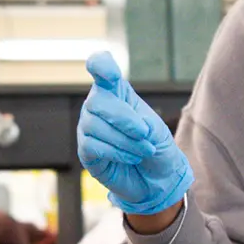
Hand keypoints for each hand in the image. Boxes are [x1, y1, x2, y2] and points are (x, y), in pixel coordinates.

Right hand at [75, 51, 192, 215]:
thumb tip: (122, 125)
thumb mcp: (155, 128)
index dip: (101, 65)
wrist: (158, 178)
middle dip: (124, 118)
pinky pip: (93, 146)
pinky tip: (131, 157)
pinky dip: (116, 152)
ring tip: (144, 150)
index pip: (100, 67)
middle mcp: (98, 105)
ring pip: (95, 126)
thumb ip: (140, 121)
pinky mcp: (86, 150)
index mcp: (116, 91)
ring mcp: (89, 128)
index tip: (111, 75)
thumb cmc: (156, 146)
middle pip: (97, 101)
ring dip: (125, 140)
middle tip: (144, 133)